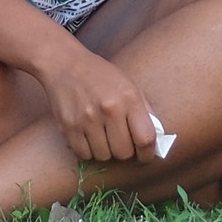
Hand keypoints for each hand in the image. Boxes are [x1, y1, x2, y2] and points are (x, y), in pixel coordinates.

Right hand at [39, 46, 158, 163]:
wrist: (65, 65)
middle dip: (125, 151)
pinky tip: (89, 137)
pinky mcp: (68, 127)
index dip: (148, 154)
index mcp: (129, 98)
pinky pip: (84, 155)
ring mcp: (86, 120)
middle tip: (121, 142)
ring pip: (104, 156)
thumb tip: (156, 140)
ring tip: (104, 136)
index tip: (146, 156)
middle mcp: (108, 110)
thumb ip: (145, 111)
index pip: (145, 138)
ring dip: (106, 151)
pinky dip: (88, 151)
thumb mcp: (130, 85)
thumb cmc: (102, 76)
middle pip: (124, 152)